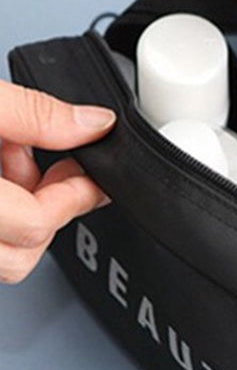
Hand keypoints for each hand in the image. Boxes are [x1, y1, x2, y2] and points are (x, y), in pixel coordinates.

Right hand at [0, 80, 115, 283]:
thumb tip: (94, 124)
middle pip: (21, 256)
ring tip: (14, 157)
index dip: (72, 195)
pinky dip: (0, 209)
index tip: (89, 170)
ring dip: (22, 210)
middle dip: (49, 208)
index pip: (35, 225)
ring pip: (3, 254)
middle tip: (57, 166)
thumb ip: (34, 114)